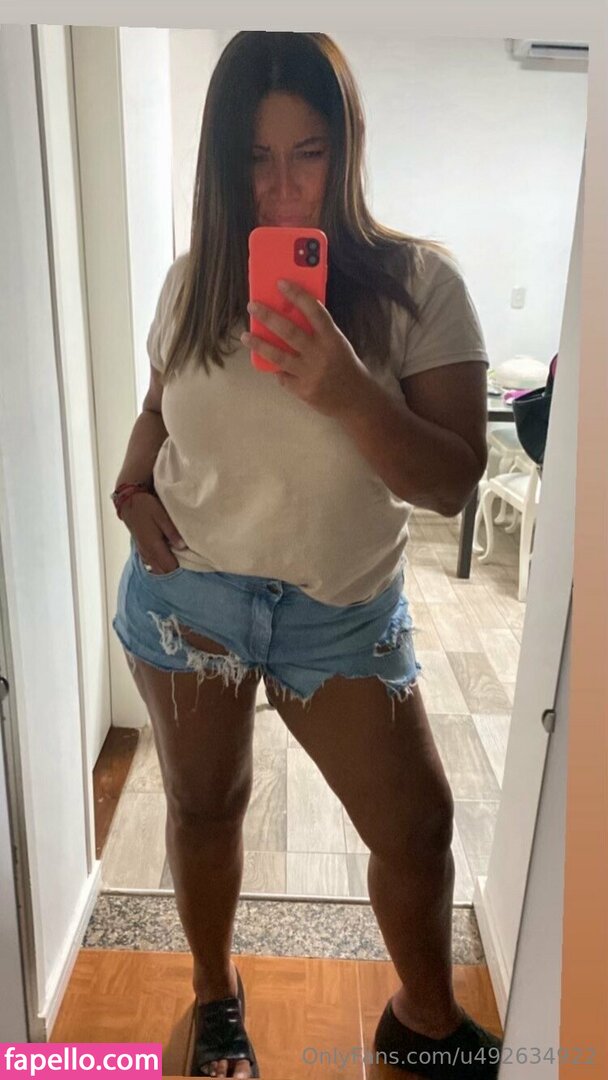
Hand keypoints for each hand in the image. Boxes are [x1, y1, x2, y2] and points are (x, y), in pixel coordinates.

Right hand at [121, 492, 187, 574]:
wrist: (129, 503)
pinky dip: (159, 565)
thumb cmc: (147, 507)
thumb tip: (183, 547)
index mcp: (154, 546)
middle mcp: (148, 552)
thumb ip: (172, 532)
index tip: (190, 563)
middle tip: (186, 564)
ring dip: (167, 568)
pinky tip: (166, 559)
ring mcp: (143, 552)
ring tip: (178, 562)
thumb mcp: (162, 516)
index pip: (169, 567)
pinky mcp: (141, 549)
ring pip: (157, 569)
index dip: (180, 568)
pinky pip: (151, 564)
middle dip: (174, 570)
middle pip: (163, 571)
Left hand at [242, 279, 370, 418]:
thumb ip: (319, 332)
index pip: (314, 311)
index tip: (281, 283)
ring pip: (279, 356)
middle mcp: (321, 355)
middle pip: (290, 332)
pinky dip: (276, 370)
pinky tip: (269, 363)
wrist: (356, 400)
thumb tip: (291, 314)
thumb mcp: (338, 344)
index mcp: (333, 339)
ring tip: (245, 335)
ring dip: (260, 344)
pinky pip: (283, 377)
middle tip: (252, 306)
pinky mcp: (303, 390)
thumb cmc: (346, 366)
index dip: (297, 295)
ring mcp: (311, 374)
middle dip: (268, 317)